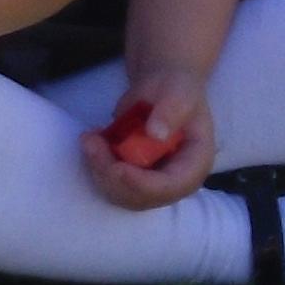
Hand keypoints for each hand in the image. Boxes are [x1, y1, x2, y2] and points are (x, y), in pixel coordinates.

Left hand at [83, 64, 216, 208]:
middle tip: (91, 144)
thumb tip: (156, 134)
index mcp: (195, 163)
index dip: (143, 185)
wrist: (161, 87)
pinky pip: (110, 183)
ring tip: (89, 138)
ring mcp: (152, 181)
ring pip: (120, 193)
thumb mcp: (178, 91)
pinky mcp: (132, 178)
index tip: (117, 169)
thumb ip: (171, 110)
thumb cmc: (176, 87)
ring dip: (99, 169)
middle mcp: (175, 180)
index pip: (171, 187)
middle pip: (141, 197)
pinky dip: (95, 165)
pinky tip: (92, 140)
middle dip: (111, 176)